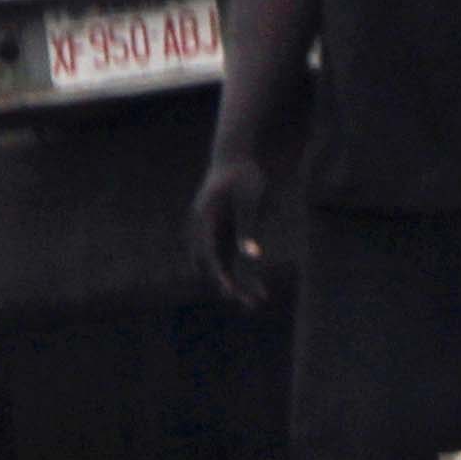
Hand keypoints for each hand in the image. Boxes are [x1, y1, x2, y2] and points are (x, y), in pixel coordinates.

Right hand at [191, 155, 272, 306]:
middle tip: (251, 303)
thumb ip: (248, 227)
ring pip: (219, 265)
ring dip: (236, 282)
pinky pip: (227, 258)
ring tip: (258, 299)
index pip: (209, 254)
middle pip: (212, 265)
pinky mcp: (220, 233)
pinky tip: (256, 285)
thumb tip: (250, 257)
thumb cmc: (243, 175)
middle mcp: (202, 228)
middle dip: (230, 285)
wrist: (234, 156)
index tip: (231, 292)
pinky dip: (239, 272)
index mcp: (204, 218)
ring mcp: (210, 232)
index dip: (219, 275)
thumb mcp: (249, 198)